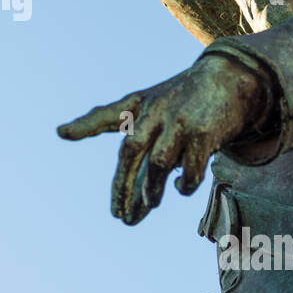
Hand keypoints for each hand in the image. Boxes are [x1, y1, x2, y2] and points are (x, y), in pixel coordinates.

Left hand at [57, 55, 270, 224]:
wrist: (229, 78)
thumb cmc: (182, 98)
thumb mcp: (150, 104)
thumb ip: (123, 128)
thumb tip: (87, 153)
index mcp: (139, 104)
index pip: (108, 115)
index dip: (85, 125)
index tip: (63, 133)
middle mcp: (156, 112)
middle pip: (131, 151)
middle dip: (122, 186)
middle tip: (119, 215)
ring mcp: (180, 122)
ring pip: (158, 163)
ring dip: (150, 189)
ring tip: (149, 204)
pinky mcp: (204, 134)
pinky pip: (190, 168)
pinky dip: (185, 184)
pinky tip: (181, 188)